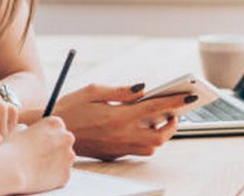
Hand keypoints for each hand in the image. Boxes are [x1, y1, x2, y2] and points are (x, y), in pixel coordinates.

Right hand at [5, 118, 75, 192]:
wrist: (12, 168)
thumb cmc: (13, 147)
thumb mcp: (19, 130)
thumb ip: (29, 129)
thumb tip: (29, 131)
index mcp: (55, 123)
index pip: (58, 127)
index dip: (49, 135)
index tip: (41, 141)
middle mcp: (66, 137)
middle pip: (65, 141)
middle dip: (57, 147)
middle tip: (42, 155)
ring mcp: (68, 156)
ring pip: (66, 158)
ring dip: (57, 162)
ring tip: (39, 167)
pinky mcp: (66, 174)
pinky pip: (62, 174)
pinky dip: (54, 176)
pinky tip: (40, 176)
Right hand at [54, 83, 191, 160]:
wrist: (53, 131)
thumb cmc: (70, 107)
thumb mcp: (93, 90)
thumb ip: (121, 90)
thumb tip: (144, 89)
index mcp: (118, 115)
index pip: (155, 108)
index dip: (175, 101)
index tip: (189, 95)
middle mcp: (121, 134)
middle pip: (160, 134)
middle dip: (173, 123)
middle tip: (174, 111)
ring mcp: (118, 147)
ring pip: (152, 146)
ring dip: (160, 133)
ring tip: (158, 118)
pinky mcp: (113, 154)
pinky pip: (138, 150)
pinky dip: (146, 140)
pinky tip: (140, 127)